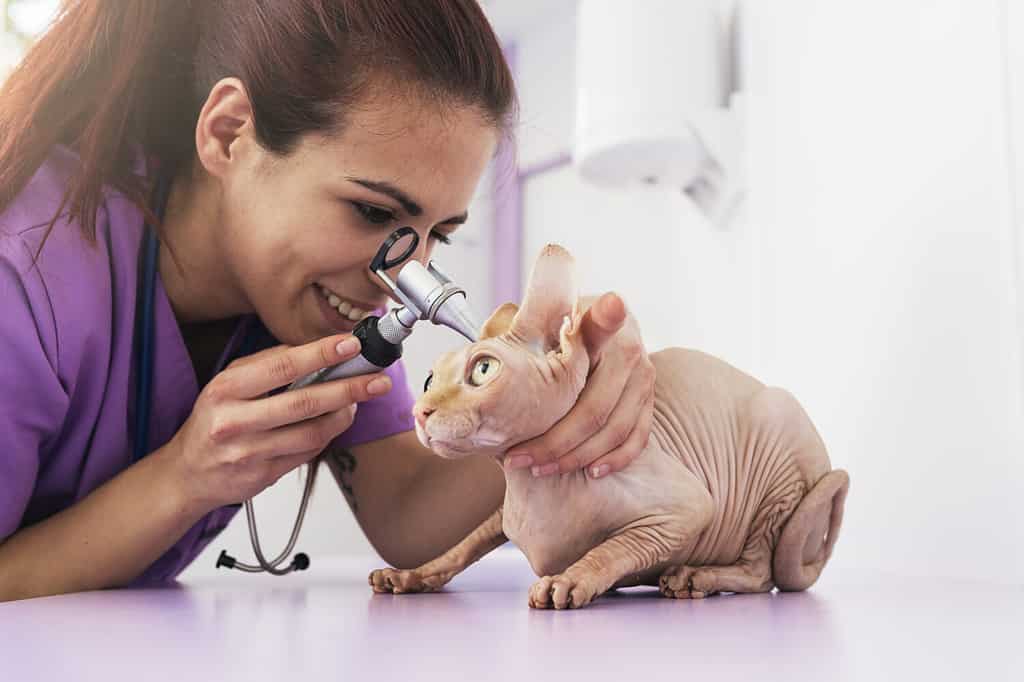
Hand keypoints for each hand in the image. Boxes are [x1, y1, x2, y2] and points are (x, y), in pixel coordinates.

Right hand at [162, 334, 391, 511]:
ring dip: (344, 414)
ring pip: (312, 432)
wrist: (187, 473)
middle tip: (377, 379)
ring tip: (359, 400)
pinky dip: (328, 435)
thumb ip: (266, 365)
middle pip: (304, 402)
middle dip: (348, 388)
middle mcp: (234, 421)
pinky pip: (308, 452)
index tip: (352, 345)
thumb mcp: (228, 384)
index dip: (321, 354)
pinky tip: (336, 421)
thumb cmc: (214, 420)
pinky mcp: (264, 475)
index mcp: (226, 389)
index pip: (282, 367)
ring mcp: (250, 452)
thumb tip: (315, 348)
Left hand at [504, 292, 654, 478]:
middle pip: (594, 414)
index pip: (581, 382)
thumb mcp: (548, 310)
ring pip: (615, 432)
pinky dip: (616, 458)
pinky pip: (638, 437)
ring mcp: (644, 379)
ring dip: (578, 457)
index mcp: (606, 333)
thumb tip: (513, 339)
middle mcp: (632, 354)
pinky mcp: (649, 398)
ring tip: (542, 468)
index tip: (516, 448)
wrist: (601, 311)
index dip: (552, 424)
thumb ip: (535, 322)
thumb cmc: (563, 315)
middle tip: (517, 460)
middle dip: (553, 446)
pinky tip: (591, 471)